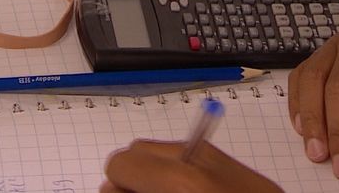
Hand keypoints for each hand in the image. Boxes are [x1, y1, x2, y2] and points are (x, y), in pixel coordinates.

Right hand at [100, 139, 282, 192]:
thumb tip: (110, 190)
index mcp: (181, 181)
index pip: (121, 163)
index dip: (119, 186)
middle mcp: (198, 158)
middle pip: (138, 150)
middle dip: (135, 176)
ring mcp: (215, 157)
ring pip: (161, 151)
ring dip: (157, 173)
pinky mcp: (228, 162)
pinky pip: (186, 156)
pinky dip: (179, 173)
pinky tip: (192, 192)